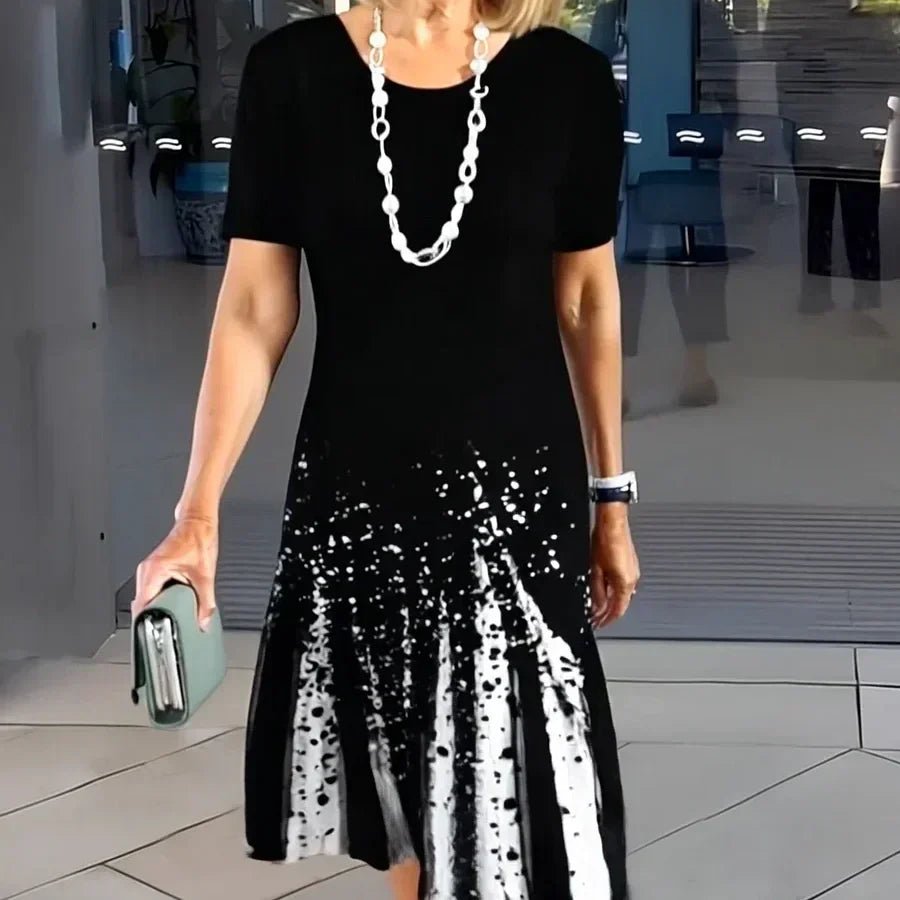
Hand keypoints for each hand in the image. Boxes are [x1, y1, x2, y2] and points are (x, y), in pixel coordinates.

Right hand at [132, 514, 218, 630]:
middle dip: (155, 617)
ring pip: (148, 597)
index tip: (155, 633)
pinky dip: (162, 599)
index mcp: (153, 571)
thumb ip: (206, 601)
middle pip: (144, 603)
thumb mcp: (205, 575)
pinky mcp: (155, 570)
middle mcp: (147, 570)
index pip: (142, 605)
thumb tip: (204, 621)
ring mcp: (149, 570)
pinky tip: (173, 604)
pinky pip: (153, 590)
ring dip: (159, 607)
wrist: (198, 521)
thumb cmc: (198, 538)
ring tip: (172, 618)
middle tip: (168, 629)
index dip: (147, 621)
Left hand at [589, 505, 639, 628]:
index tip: (598, 624)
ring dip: (611, 602)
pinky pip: (623, 584)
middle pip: (621, 604)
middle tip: (596, 618)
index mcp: (624, 583)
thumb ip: (596, 591)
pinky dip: (613, 592)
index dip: (607, 620)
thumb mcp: (595, 570)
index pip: (617, 610)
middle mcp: (632, 579)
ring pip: (622, 595)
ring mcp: (633, 571)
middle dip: (608, 613)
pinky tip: (604, 592)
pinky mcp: (630, 564)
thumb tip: (596, 606)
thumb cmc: (604, 541)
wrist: (613, 523)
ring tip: (597, 607)